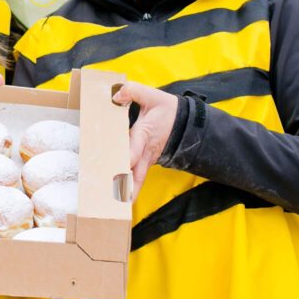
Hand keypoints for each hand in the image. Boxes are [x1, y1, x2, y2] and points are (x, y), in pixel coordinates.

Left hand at [111, 82, 178, 199]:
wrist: (187, 123)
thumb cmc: (166, 109)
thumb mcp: (151, 95)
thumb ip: (132, 91)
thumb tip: (115, 96)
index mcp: (145, 134)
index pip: (135, 149)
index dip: (127, 159)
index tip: (118, 169)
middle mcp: (146, 152)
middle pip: (136, 174)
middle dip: (125, 187)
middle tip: (112, 200)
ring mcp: (147, 160)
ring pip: (137, 180)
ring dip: (127, 192)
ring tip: (114, 207)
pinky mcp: (146, 162)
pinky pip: (137, 177)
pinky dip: (130, 188)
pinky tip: (118, 199)